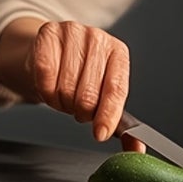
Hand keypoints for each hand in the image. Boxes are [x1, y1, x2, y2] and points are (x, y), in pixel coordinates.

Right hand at [26, 21, 131, 142]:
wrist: (51, 53)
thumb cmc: (80, 77)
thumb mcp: (103, 95)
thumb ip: (119, 123)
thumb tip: (137, 149)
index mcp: (118, 53)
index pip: (116, 90)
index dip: (107, 115)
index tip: (100, 134)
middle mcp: (98, 38)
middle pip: (88, 94)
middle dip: (81, 112)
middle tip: (78, 109)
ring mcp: (73, 32)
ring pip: (65, 88)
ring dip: (61, 103)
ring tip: (64, 97)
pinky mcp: (48, 33)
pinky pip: (45, 76)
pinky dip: (45, 92)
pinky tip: (50, 87)